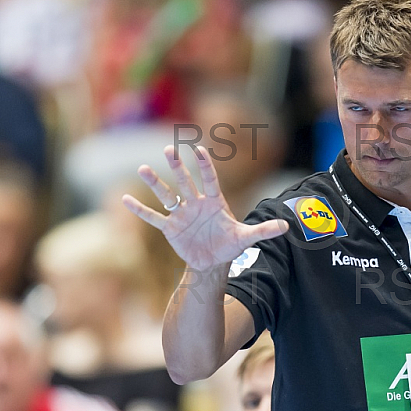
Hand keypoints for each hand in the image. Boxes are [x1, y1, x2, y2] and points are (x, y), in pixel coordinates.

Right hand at [122, 145, 288, 269]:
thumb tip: (286, 227)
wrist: (212, 262)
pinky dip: (140, 210)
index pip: (209, 180)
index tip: (198, 149)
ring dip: (155, 183)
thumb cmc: (229, 245)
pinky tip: (124, 199)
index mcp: (214, 202)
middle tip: (169, 148)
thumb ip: (264, 230)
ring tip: (142, 168)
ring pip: (166, 195)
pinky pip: (153, 217)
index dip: (204, 166)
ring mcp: (181, 215)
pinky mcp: (170, 228)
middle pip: (185, 181)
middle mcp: (195, 204)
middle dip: (177, 166)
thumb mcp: (247, 238)